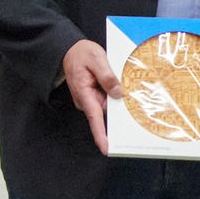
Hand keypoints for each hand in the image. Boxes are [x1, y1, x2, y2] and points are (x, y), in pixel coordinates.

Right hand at [62, 38, 119, 154]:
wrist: (70, 49)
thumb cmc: (81, 53)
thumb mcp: (96, 59)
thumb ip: (107, 76)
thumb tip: (119, 94)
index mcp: (84, 93)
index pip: (94, 118)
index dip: (101, 135)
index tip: (107, 149)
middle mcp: (86, 100)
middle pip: (106, 113)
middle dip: (119, 110)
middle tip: (129, 98)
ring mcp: (90, 99)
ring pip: (109, 105)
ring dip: (117, 99)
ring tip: (120, 81)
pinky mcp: (95, 96)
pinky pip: (108, 100)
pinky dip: (114, 95)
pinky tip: (118, 85)